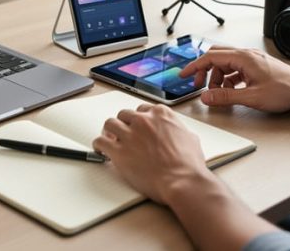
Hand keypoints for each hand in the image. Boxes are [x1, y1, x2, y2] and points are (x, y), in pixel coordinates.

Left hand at [92, 104, 213, 204]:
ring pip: (110, 124)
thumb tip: (176, 132)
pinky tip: (101, 150)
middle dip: (123, 124)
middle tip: (122, 133)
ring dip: (109, 132)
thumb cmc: (188, 164)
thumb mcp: (190, 138)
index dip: (138, 119)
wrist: (182, 181)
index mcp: (161, 114)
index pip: (143, 109)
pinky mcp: (119, 152)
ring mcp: (130, 135)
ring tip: (109, 140)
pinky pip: (101, 142)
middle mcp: (143, 121)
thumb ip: (178, 130)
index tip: (136, 125)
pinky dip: (99, 145)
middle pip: (124, 115)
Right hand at [179, 47, 289, 112]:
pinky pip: (236, 69)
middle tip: (198, 86)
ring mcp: (252, 60)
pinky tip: (233, 91)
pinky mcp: (257, 67)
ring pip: (226, 64)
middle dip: (205, 72)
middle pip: (216, 57)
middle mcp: (246, 55)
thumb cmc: (285, 90)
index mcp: (243, 58)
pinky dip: (229, 80)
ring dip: (218, 78)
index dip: (194, 67)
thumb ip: (225, 96)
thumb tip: (206, 96)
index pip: (210, 57)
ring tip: (220, 94)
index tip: (184, 75)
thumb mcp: (251, 97)